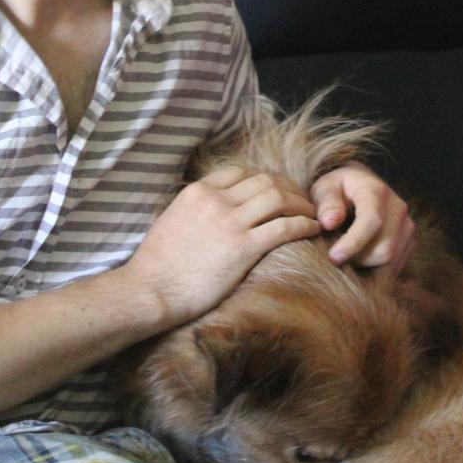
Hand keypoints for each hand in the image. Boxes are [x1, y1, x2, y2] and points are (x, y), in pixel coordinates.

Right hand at [126, 165, 320, 325]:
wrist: (149, 291)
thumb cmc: (157, 265)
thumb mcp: (173, 220)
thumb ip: (196, 208)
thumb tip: (212, 208)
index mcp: (197, 191)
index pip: (241, 171)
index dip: (266, 178)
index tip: (278, 189)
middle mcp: (215, 200)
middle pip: (266, 181)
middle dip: (290, 188)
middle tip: (302, 200)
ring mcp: (230, 223)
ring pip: (279, 198)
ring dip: (301, 204)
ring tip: (313, 214)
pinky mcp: (242, 249)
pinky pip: (284, 227)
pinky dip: (303, 225)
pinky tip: (313, 229)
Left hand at [311, 162, 413, 270]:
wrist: (358, 189)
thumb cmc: (337, 191)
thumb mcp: (325, 189)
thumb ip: (326, 203)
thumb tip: (330, 222)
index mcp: (376, 191)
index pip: (372, 220)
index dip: (353, 242)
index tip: (333, 257)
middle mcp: (398, 208)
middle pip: (384, 248)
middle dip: (357, 259)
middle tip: (335, 257)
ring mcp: (407, 226)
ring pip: (390, 261)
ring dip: (365, 266)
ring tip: (347, 256)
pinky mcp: (409, 242)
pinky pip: (395, 266)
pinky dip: (375, 270)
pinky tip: (359, 260)